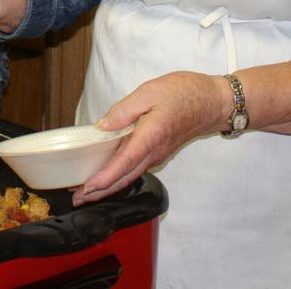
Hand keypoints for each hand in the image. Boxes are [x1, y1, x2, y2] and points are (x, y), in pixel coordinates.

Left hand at [72, 71, 230, 204]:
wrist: (213, 102)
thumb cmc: (185, 93)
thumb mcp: (149, 92)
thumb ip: (123, 110)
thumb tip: (103, 126)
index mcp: (149, 137)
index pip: (123, 164)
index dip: (103, 179)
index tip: (86, 189)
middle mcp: (154, 152)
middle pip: (124, 178)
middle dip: (100, 192)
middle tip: (77, 199)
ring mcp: (157, 154)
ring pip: (130, 176)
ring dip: (108, 186)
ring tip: (87, 192)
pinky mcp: (159, 152)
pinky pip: (136, 169)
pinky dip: (119, 176)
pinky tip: (108, 174)